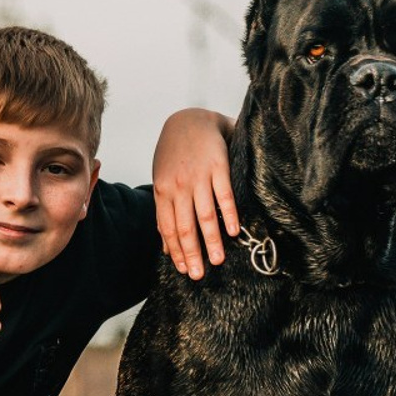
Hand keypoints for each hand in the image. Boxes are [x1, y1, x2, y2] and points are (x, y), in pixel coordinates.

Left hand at [152, 108, 238, 279]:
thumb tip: (164, 244)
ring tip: (218, 260)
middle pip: (185, 227)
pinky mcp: (218, 167)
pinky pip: (224, 195)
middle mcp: (179, 186)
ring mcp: (199, 177)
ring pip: (205, 216)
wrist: (190, 119)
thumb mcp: (162, 180)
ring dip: (212, 241)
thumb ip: (164, 211)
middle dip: (192, 254)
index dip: (176, 251)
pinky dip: (229, 215)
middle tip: (199, 275)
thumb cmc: (175, 153)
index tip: (184, 270)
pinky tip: (233, 231)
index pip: (168, 228)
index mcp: (163, 191)